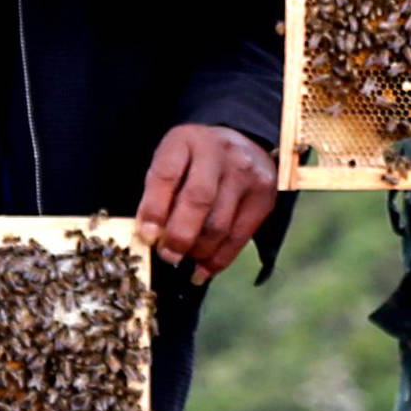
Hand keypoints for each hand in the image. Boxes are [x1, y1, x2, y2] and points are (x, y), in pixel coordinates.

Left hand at [135, 120, 277, 281]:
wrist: (243, 141)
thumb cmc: (195, 159)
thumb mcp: (172, 159)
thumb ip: (159, 192)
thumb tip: (151, 236)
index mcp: (186, 140)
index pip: (167, 174)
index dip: (154, 208)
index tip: (147, 235)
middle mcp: (219, 153)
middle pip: (198, 200)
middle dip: (179, 235)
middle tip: (168, 255)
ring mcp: (246, 175)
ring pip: (220, 224)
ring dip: (198, 251)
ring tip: (185, 258)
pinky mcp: (264, 197)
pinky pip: (239, 238)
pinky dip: (219, 260)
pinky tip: (204, 270)